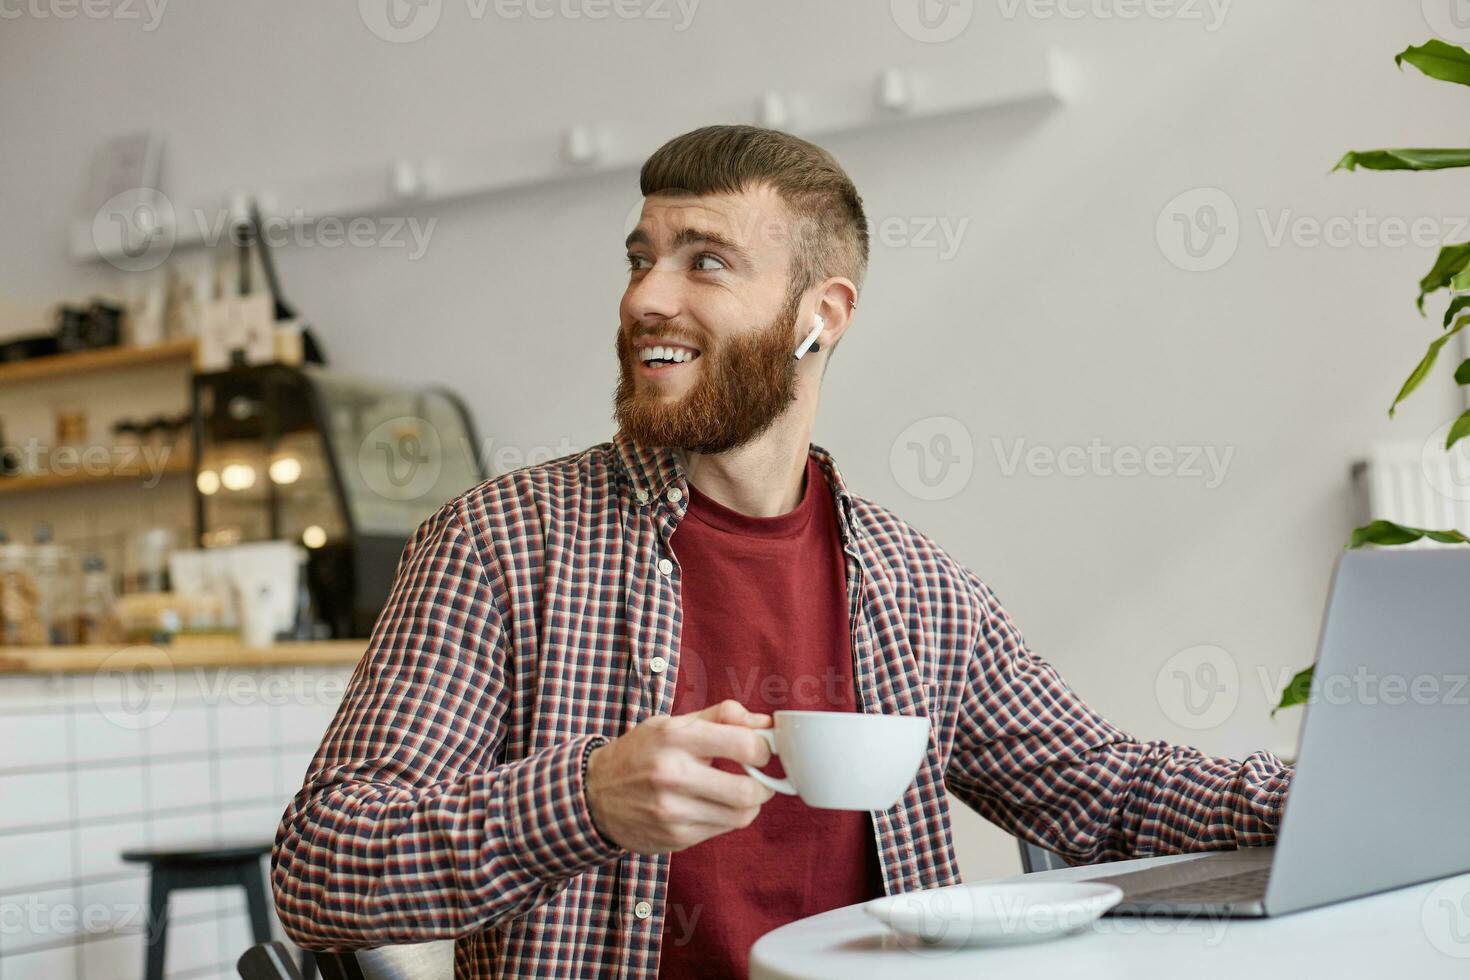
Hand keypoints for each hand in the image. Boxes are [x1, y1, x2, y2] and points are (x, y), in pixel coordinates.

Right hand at [584, 699, 776, 853]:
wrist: (594, 794)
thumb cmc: (641, 753)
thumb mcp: (674, 723)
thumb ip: (722, 717)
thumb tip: (766, 723)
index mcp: (675, 738)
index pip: (744, 746)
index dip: (764, 749)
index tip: (760, 750)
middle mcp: (672, 775)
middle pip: (748, 791)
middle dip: (764, 785)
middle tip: (758, 778)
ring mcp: (672, 812)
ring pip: (740, 816)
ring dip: (747, 804)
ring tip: (735, 791)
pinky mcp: (674, 838)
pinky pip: (720, 831)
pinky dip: (725, 818)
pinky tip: (710, 806)